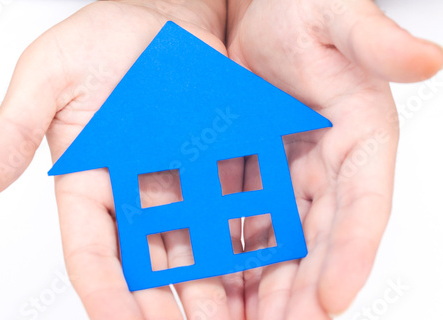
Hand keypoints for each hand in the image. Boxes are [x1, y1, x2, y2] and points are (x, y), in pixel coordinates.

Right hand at [0, 1, 245, 318]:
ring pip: (192, 253)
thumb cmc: (106, 37)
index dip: (103, 291)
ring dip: (206, 292)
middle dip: (162, 307)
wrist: (165, 15)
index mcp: (89, 182)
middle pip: (146, 266)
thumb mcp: (50, 75)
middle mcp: (135, 193)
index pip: (91, 251)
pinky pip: (229, 216)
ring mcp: (180, 185)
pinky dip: (240, 250)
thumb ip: (15, 129)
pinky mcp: (218, 170)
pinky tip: (254, 277)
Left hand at [226, 0, 442, 318]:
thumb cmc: (301, 7)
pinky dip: (236, 253)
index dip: (351, 255)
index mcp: (361, 137)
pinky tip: (219, 281)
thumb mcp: (338, 18)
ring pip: (282, 241)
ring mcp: (288, 171)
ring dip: (267, 284)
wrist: (255, 7)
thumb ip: (375, 42)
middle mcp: (327, 165)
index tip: (331, 299)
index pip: (363, 207)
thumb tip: (429, 59)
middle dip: (303, 289)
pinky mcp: (253, 168)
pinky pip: (246, 219)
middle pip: (321, 239)